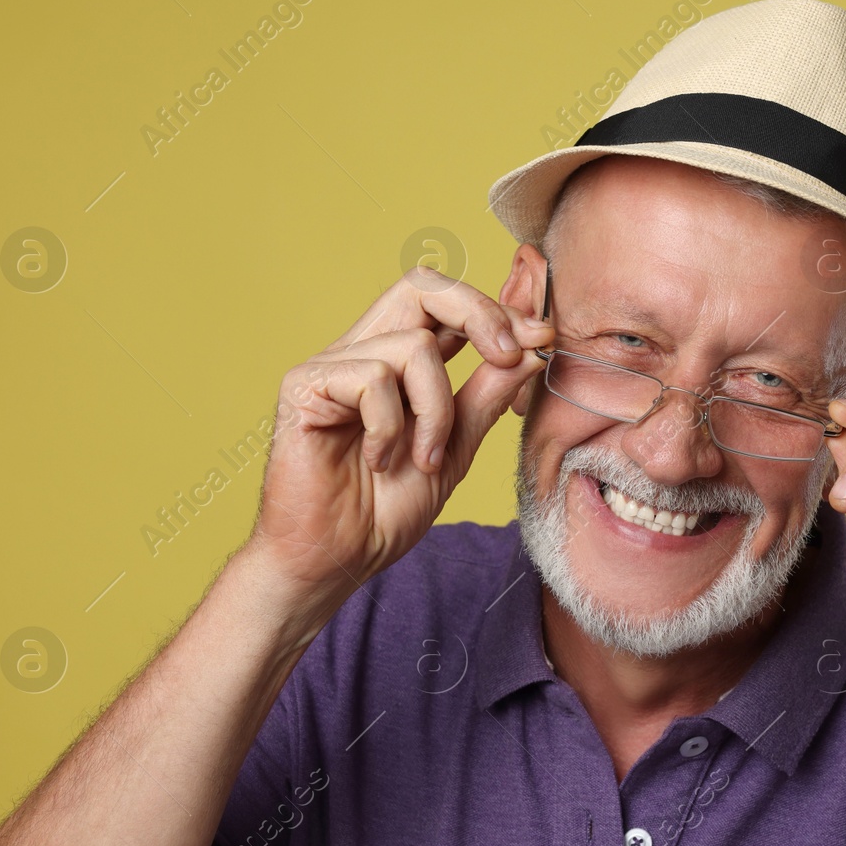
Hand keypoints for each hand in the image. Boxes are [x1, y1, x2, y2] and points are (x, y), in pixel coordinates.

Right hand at [245, 267, 552, 621]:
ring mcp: (332, 366)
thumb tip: (531, 348)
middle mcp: (363, 352)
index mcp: (398, 363)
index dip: (497, 311)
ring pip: (414, 345)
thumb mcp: (455, 449)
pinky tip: (377, 462)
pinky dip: (390, 427)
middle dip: (479, 312)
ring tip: (422, 460)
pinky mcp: (304, 386)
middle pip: (422, 285)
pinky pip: (373, 378)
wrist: (336, 560)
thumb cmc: (384, 510)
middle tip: (509, 355)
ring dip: (436, 411)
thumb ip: (486, 396)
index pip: (447, 305)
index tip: (542, 338)